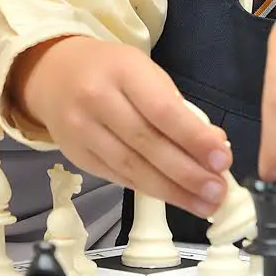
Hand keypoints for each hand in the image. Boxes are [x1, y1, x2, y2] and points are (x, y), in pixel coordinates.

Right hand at [10, 35, 233, 217]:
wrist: (52, 73)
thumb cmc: (111, 71)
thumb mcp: (145, 72)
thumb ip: (177, 107)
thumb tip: (214, 146)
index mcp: (122, 70)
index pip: (162, 109)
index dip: (193, 138)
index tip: (223, 160)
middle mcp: (97, 99)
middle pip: (147, 144)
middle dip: (187, 173)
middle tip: (218, 192)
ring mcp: (81, 130)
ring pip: (131, 168)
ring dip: (172, 191)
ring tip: (205, 205)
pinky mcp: (76, 156)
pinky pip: (118, 178)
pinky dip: (149, 190)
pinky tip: (174, 197)